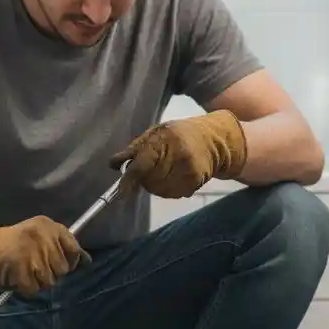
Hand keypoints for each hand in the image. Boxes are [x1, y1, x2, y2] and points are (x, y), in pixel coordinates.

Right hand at [0, 216, 88, 295]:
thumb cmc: (13, 247)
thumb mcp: (40, 239)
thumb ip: (62, 248)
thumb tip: (88, 261)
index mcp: (49, 225)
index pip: (74, 250)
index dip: (68, 262)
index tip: (54, 264)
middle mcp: (42, 234)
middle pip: (63, 269)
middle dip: (49, 273)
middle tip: (32, 266)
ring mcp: (31, 250)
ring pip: (49, 281)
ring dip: (37, 282)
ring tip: (23, 271)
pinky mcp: (20, 265)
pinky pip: (33, 289)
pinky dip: (25, 288)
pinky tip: (16, 278)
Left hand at [110, 109, 248, 198]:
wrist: (214, 140)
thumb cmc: (179, 134)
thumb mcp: (156, 133)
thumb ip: (135, 149)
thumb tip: (113, 164)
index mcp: (165, 139)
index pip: (142, 164)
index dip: (129, 180)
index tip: (120, 193)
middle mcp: (178, 156)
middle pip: (149, 181)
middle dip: (144, 177)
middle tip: (153, 166)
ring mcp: (188, 172)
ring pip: (159, 190)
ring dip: (156, 184)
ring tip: (166, 170)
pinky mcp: (195, 183)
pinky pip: (171, 195)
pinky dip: (168, 189)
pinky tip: (175, 176)